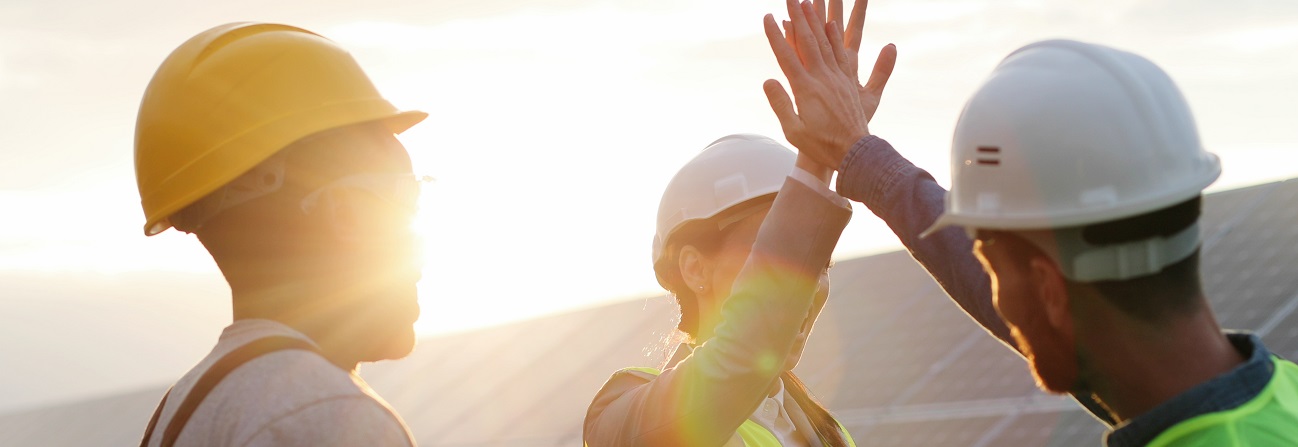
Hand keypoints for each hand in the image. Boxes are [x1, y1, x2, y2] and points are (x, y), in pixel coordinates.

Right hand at [764, 0, 895, 169]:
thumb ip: (780, 104)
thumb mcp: (793, 130)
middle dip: (798, 17)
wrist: (853, 152)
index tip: (768, 17)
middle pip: (807, 41)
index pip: (786, 56)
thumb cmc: (820, 145)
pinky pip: (841, 53)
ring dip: (816, 20)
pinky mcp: (848, 81)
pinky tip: (831, 24)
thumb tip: (768, 80)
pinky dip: (835, 36)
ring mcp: (837, 78)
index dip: (776, 35)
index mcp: (805, 89)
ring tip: (809, 2)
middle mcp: (822, 78)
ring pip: (825, 42)